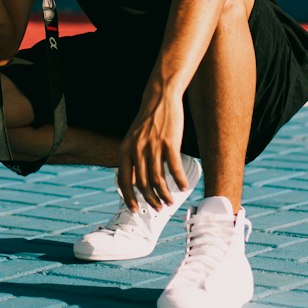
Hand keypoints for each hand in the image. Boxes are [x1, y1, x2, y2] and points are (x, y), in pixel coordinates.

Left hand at [117, 89, 189, 211]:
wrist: (160, 98)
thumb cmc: (148, 120)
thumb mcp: (133, 139)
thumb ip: (133, 158)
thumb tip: (136, 181)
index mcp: (125, 150)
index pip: (124, 181)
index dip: (129, 198)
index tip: (135, 209)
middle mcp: (137, 150)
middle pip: (143, 184)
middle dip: (151, 200)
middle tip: (158, 208)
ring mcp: (153, 146)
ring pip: (158, 179)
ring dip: (165, 194)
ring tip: (170, 201)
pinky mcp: (169, 142)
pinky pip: (174, 167)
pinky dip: (179, 180)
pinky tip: (184, 186)